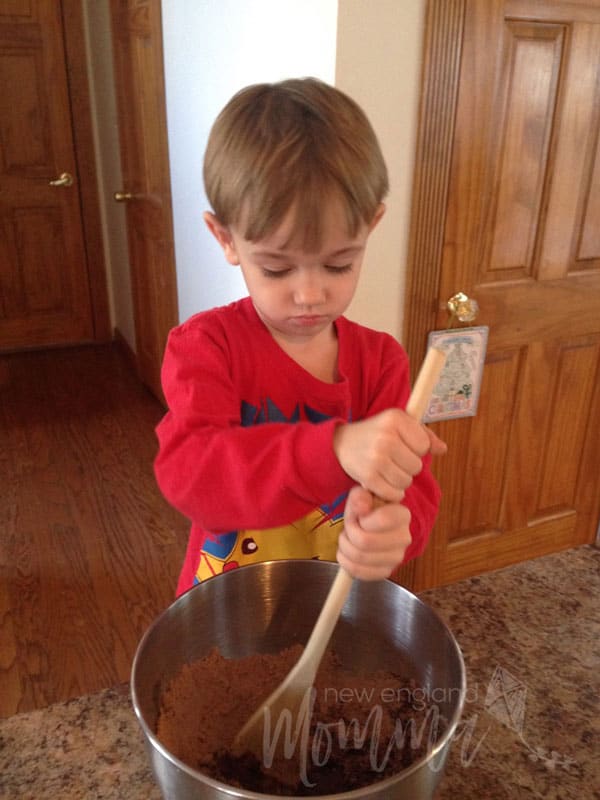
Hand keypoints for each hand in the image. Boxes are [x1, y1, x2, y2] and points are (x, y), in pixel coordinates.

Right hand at [332, 409, 446, 502]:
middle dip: (407, 466)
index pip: (424, 445)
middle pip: (416, 466)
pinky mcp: (368, 476)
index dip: (416, 449)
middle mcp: (386, 436)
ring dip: (399, 480)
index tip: (402, 446)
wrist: (340, 443)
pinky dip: (391, 492)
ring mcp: (376, 457)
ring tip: (386, 470)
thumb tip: (442, 449)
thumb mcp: (398, 425)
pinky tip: (382, 482)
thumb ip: (424, 435)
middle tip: (391, 460)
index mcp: (395, 418)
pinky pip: (394, 493)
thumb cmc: (375, 433)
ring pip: (406, 481)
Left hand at [336, 486, 411, 580]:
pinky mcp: (386, 571)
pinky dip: (346, 562)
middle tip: (349, 527)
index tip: (359, 515)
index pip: (383, 519)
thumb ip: (361, 496)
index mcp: (402, 515)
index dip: (362, 518)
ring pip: (359, 556)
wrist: (373, 526)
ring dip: (345, 547)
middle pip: (365, 541)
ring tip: (347, 539)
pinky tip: (348, 553)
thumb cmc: (368, 510)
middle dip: (349, 533)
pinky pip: (360, 572)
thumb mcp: (362, 495)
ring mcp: (397, 557)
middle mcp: (404, 538)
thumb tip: (361, 505)